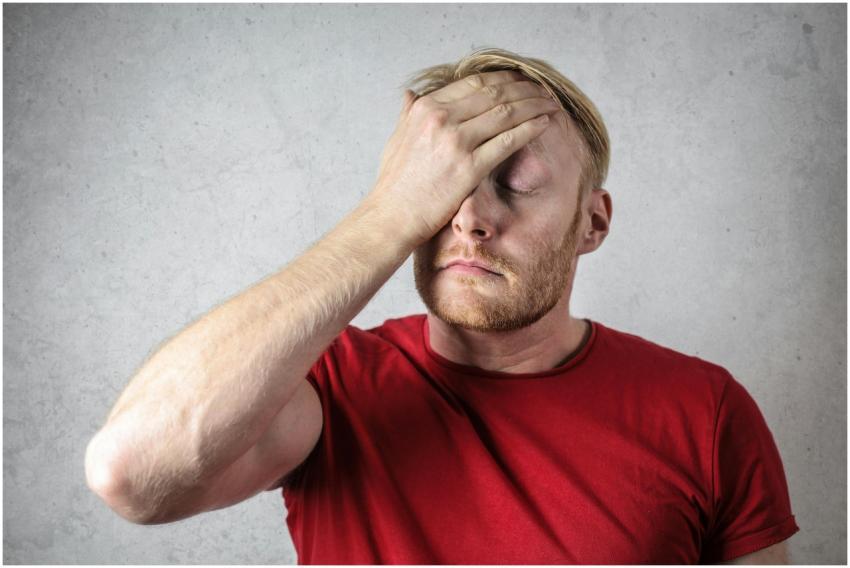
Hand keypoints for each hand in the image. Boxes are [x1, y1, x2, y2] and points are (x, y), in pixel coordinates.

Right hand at [365, 70, 560, 247]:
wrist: (391, 217)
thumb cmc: (394, 182)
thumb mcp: (396, 138)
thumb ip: (408, 113)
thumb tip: (410, 94)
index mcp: (426, 108)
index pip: (474, 82)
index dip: (503, 79)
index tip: (520, 81)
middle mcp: (441, 119)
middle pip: (495, 93)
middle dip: (524, 88)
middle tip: (543, 90)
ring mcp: (456, 142)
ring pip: (506, 113)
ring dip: (534, 105)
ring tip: (550, 104)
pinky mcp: (469, 168)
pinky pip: (508, 141)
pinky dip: (530, 129)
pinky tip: (544, 124)